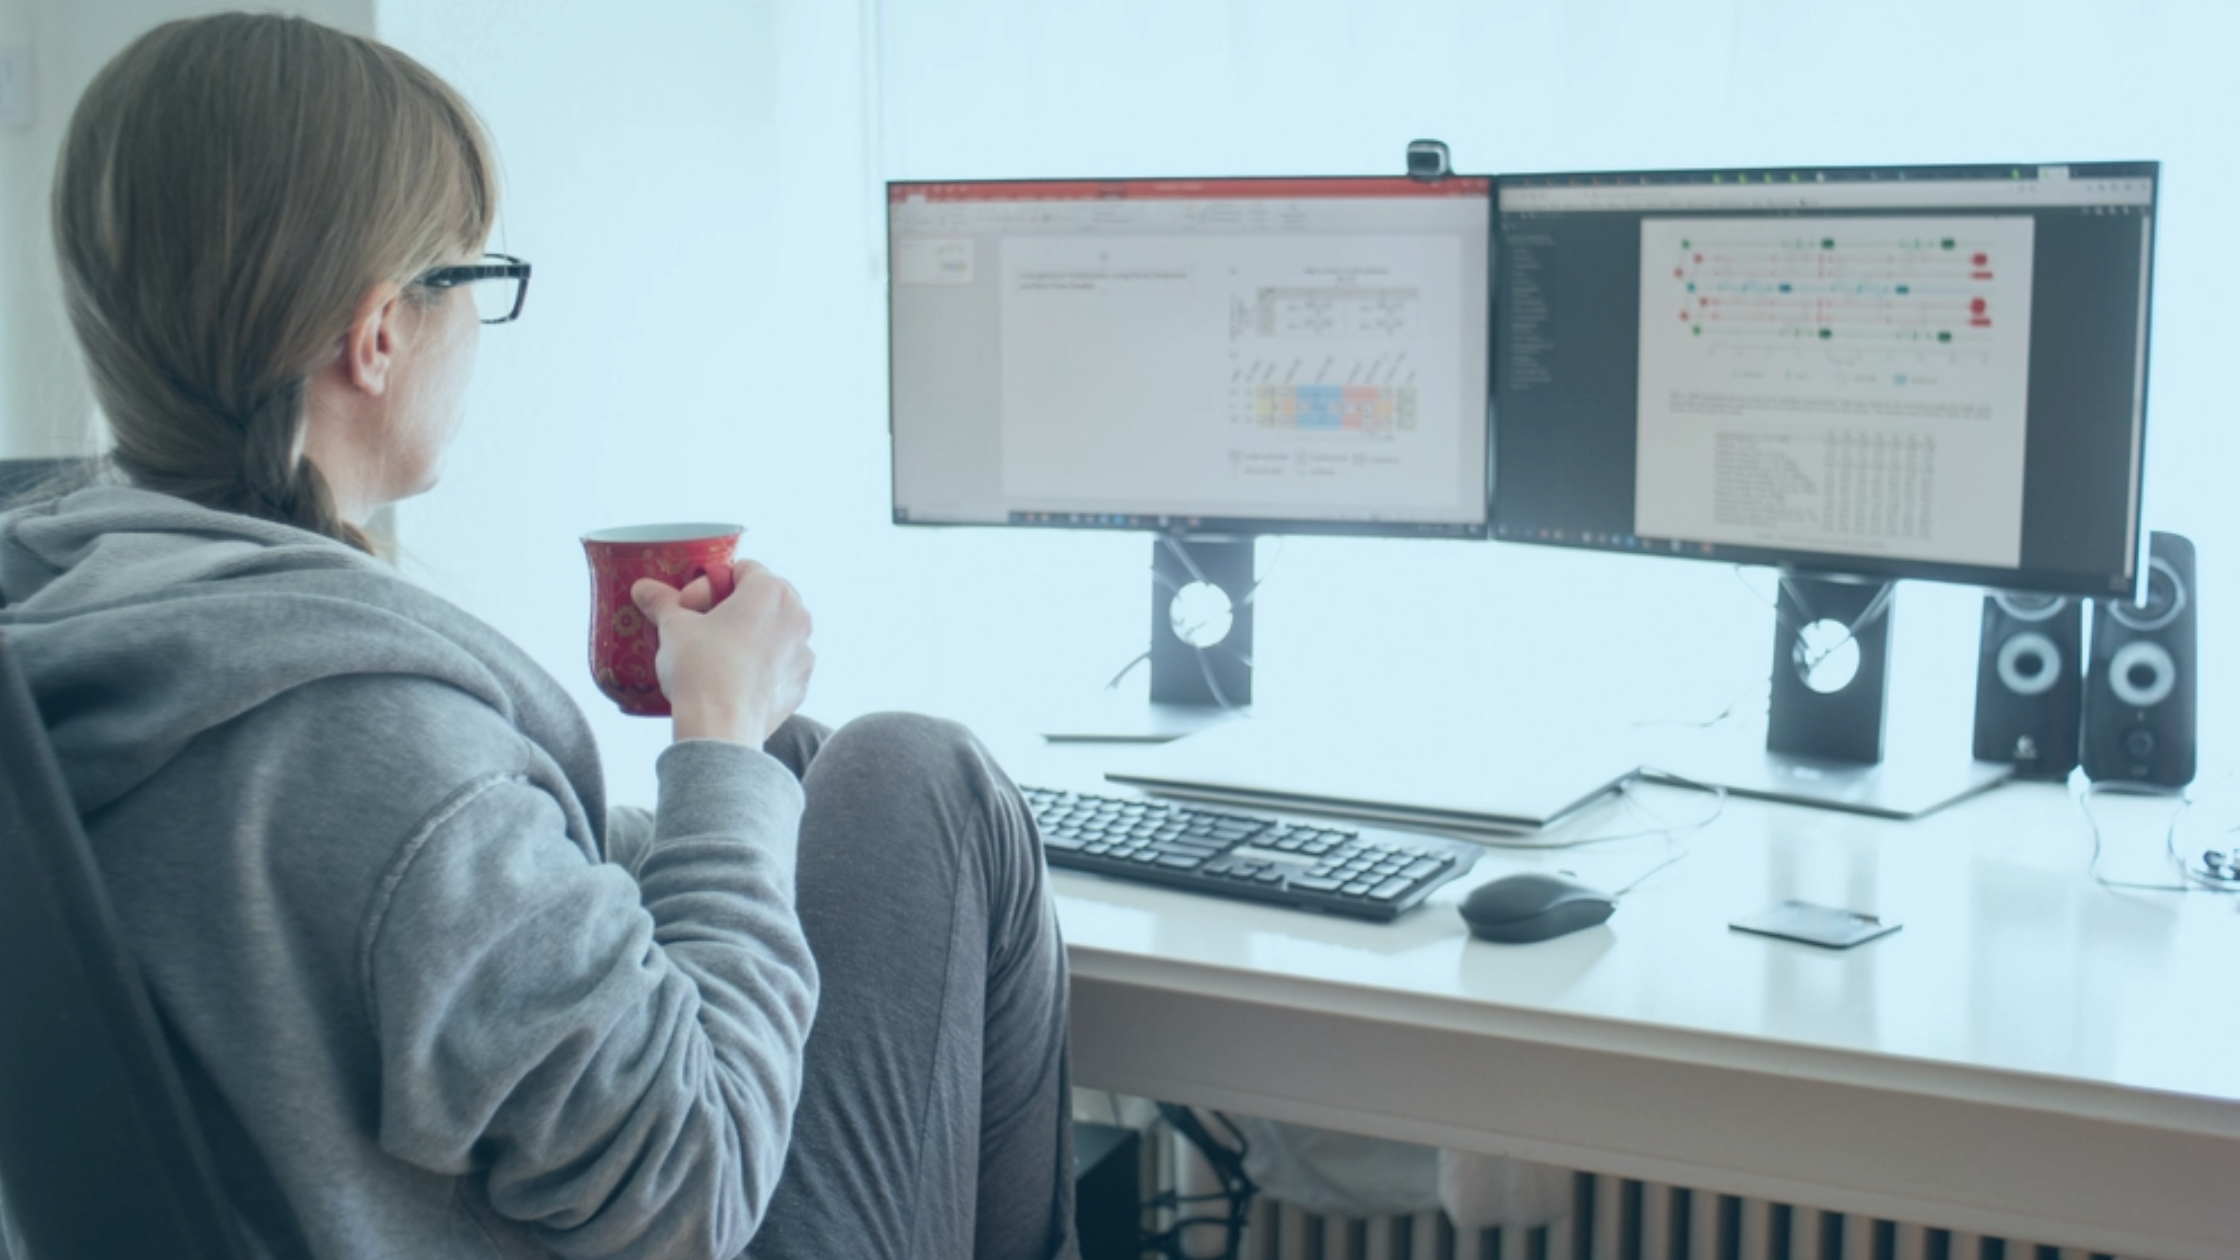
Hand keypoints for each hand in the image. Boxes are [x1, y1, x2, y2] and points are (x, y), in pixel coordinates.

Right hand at [630, 560, 813, 745]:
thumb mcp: (674, 627)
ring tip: (716, 653)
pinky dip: (760, 665)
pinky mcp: (799, 685)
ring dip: (749, 634)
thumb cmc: (701, 669)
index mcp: (771, 591)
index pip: (742, 569)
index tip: (689, 606)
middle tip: (701, 625)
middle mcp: (797, 617)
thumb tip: (644, 589)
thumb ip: (662, 602)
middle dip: (732, 606)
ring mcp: (803, 653)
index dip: (710, 584)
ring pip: (775, 631)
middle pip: (763, 597)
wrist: (720, 728)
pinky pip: (780, 663)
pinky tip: (734, 678)